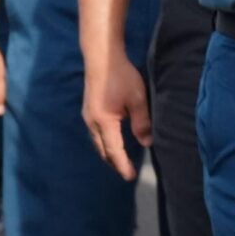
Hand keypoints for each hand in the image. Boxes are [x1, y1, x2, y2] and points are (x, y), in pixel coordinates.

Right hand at [82, 50, 152, 180]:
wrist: (101, 58)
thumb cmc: (121, 76)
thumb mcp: (137, 99)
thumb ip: (142, 123)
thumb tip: (147, 143)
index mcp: (104, 122)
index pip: (114, 151)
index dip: (123, 165)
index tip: (130, 176)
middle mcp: (92, 123)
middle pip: (102, 150)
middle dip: (114, 163)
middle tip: (126, 172)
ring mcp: (87, 116)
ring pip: (97, 142)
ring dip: (108, 153)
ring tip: (120, 160)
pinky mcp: (88, 110)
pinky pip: (96, 133)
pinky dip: (104, 142)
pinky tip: (112, 140)